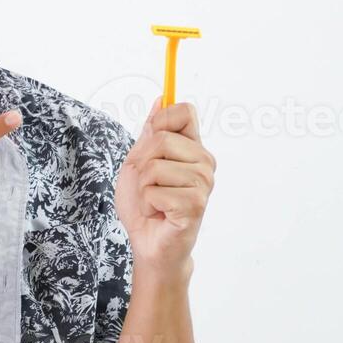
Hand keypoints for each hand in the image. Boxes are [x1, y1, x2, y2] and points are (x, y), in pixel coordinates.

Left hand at [114, 95, 215, 274]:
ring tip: (154, 201)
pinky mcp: (195, 204)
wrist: (148, 243)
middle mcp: (204, 162)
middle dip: (141, 162)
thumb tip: (161, 98)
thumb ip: (150, 133)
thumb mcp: (139, 162)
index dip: (162, 120)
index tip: (150, 140)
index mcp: (193, 148)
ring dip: (142, 187)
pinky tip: (159, 213)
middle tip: (147, 184)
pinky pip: (155, 191)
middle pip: (162, 138)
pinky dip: (147, 203)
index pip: (185, 111)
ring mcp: (203, 183)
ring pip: (155, 166)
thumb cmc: (145, 205)